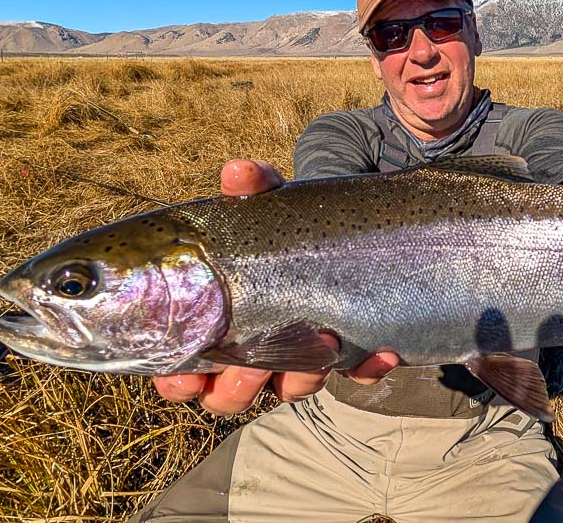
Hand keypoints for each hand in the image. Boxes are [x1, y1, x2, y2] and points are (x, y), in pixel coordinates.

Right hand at [152, 159, 399, 414]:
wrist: (340, 225)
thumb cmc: (284, 223)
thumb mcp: (269, 203)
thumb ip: (253, 188)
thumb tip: (238, 171)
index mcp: (217, 322)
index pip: (184, 369)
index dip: (180, 380)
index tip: (187, 377)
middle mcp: (253, 348)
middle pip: (231, 392)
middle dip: (238, 388)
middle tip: (251, 368)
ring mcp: (299, 355)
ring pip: (291, 388)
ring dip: (301, 378)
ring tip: (320, 346)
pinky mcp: (347, 353)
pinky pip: (356, 374)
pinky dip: (367, 368)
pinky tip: (382, 350)